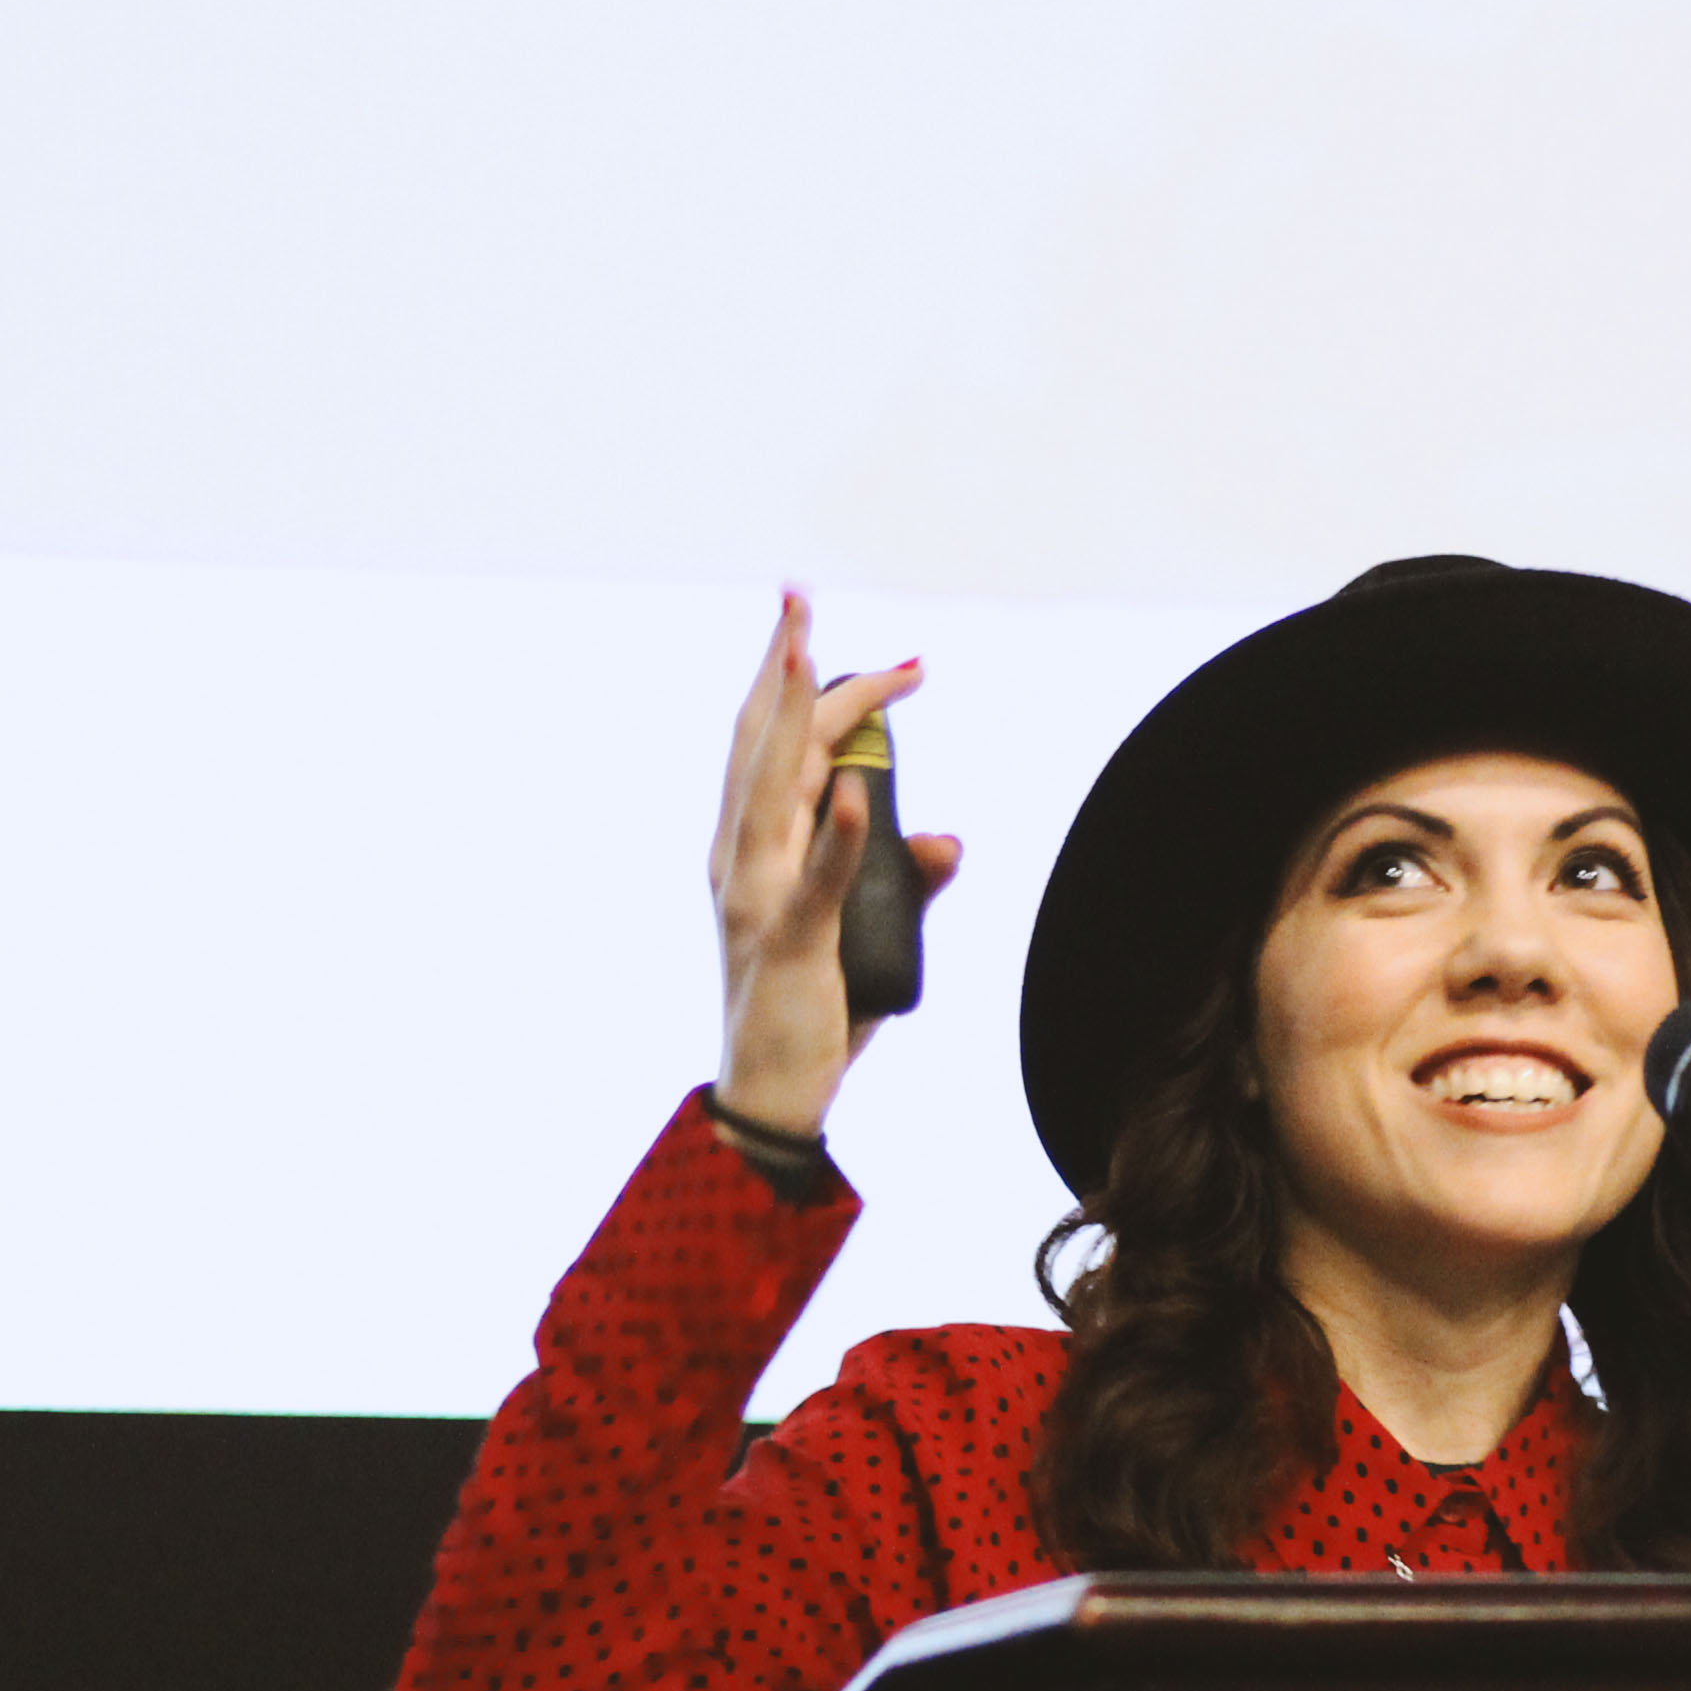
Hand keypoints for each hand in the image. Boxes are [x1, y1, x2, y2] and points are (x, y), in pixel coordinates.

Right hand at [709, 590, 962, 1137]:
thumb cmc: (813, 1009)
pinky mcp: (788, 946)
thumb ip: (907, 882)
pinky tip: (859, 792)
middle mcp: (740, 860)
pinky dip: (838, 838)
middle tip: (797, 594)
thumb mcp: (869, 932)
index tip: (900, 662)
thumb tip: (951, 840)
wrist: (772, 1095)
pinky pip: (815, 883)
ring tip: (804, 654)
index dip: (823, 691)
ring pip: (769, 791)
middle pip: (760, 744)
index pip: (780, 748)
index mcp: (749, 848)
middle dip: (780, 666)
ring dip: (789, 719)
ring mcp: (756, 901)